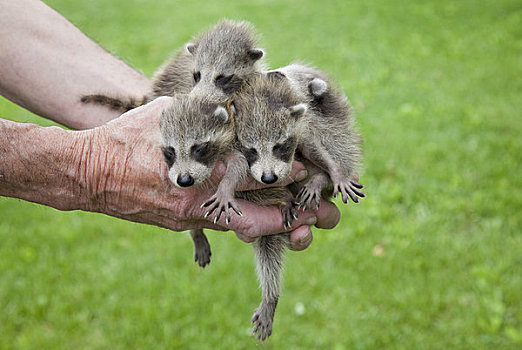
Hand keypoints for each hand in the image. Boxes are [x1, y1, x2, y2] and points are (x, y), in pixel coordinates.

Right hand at [81, 97, 339, 248]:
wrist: (88, 175)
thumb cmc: (125, 141)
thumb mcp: (167, 119)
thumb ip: (200, 115)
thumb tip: (226, 106)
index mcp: (200, 178)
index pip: (254, 181)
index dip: (286, 179)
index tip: (309, 174)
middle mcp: (199, 205)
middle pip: (255, 216)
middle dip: (289, 215)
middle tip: (318, 213)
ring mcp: (189, 218)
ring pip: (239, 227)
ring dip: (267, 222)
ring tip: (296, 219)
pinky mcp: (180, 223)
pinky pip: (217, 224)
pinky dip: (239, 219)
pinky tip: (255, 213)